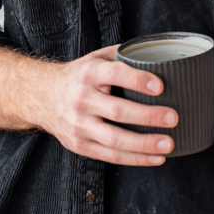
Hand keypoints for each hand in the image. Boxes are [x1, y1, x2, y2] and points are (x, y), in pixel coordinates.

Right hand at [0, 43, 177, 165]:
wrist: (41, 96)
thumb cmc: (77, 76)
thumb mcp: (95, 58)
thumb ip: (122, 56)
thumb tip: (157, 54)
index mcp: (88, 73)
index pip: (114, 74)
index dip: (138, 80)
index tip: (160, 85)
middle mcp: (82, 99)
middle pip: (118, 111)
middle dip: (148, 116)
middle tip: (173, 117)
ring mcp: (80, 125)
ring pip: (114, 139)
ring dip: (144, 144)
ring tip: (168, 144)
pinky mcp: (80, 145)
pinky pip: (110, 155)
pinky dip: (134, 159)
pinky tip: (155, 157)